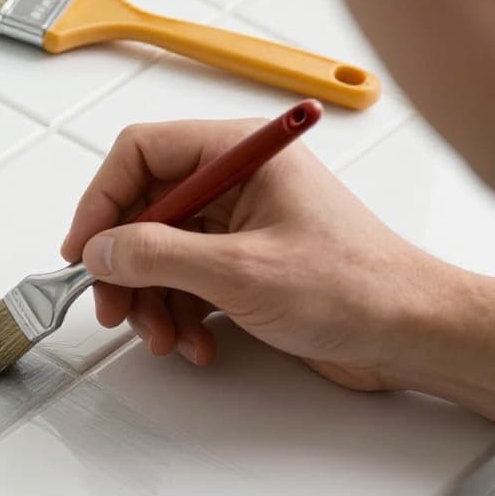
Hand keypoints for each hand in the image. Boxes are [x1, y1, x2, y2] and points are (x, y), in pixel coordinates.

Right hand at [60, 118, 448, 391]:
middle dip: (125, 267)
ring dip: (151, 301)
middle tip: (113, 307)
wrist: (411, 335)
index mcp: (240, 153)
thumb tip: (100, 248)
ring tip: (163, 336)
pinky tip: (194, 341)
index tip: (84, 249)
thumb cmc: (356, 287)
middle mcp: (235, 181)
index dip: (102, 201)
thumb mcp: (239, 271)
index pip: (141, 154)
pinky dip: (179, 314)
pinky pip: (184, 281)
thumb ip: (157, 255)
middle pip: (143, 211)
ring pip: (158, 253)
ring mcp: (239, 223)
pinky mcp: (243, 263)